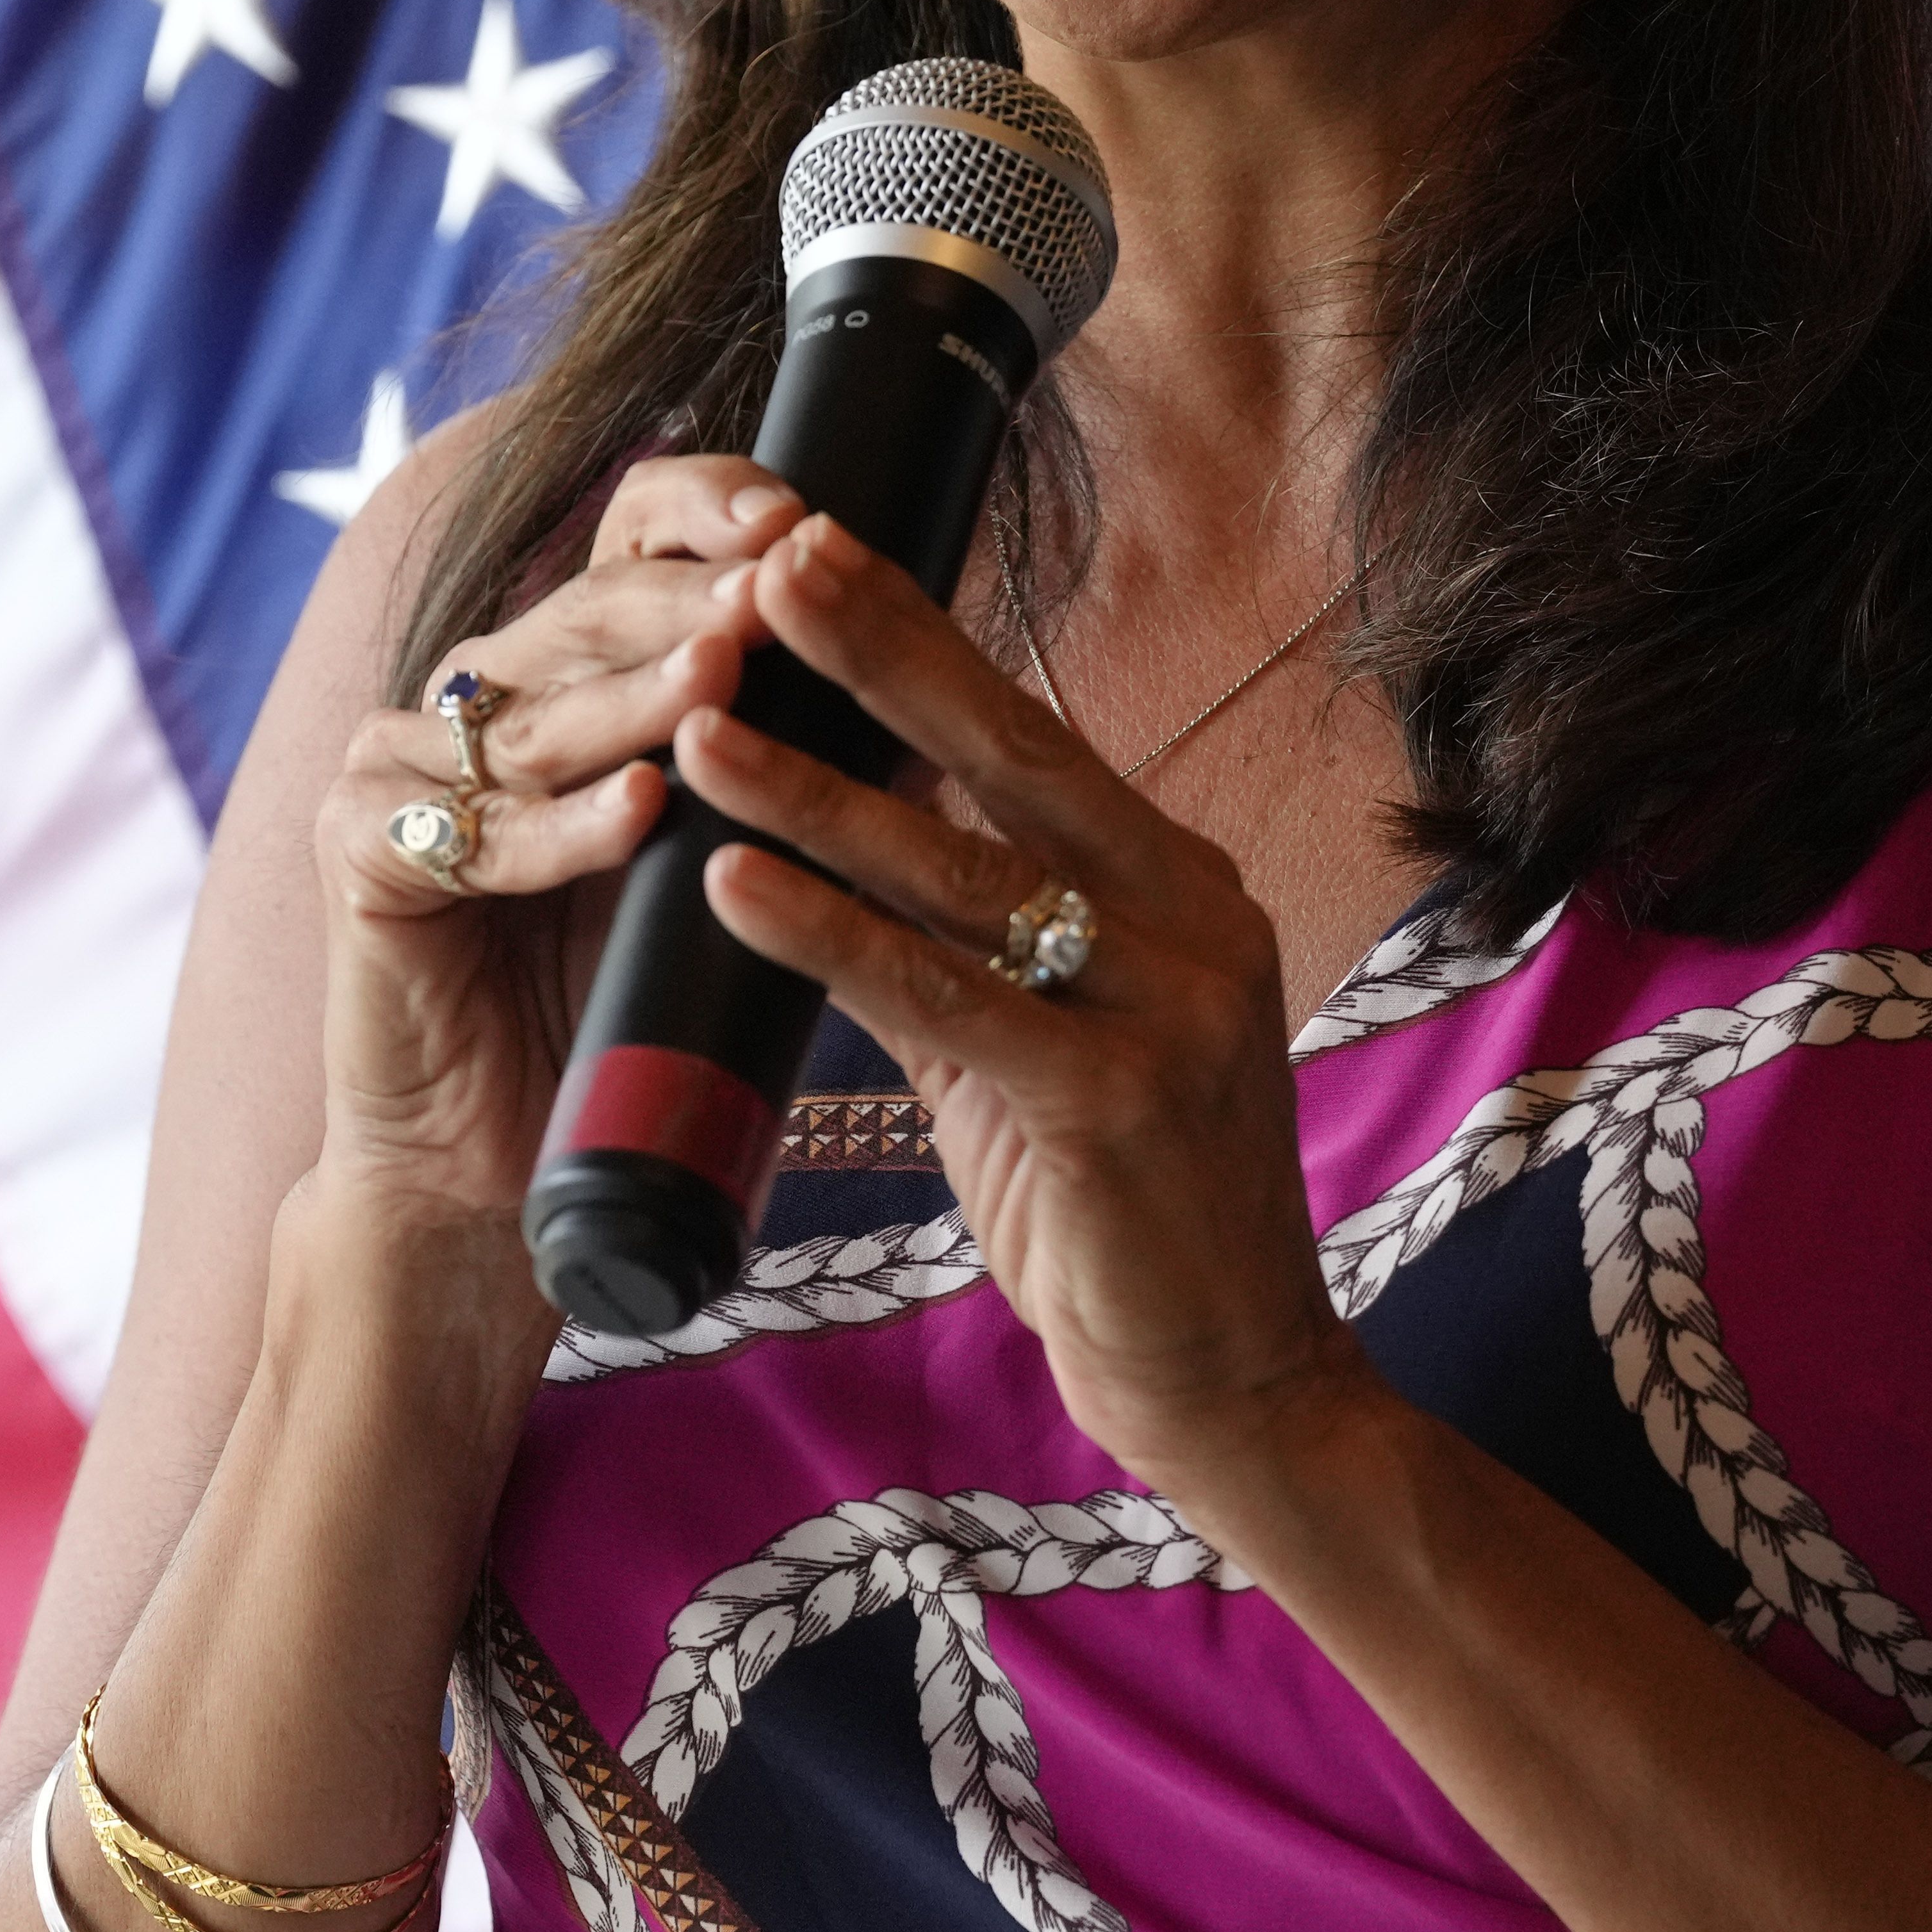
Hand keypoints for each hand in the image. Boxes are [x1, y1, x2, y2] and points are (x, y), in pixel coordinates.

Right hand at [309, 456, 806, 1220]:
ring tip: (725, 672)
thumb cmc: (632, 1002)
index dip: (703, 515)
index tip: (799, 515)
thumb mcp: (723, 857)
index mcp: (562, 667)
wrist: (496, 1157)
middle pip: (587, 615)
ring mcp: (402, 765)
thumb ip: (787, 763)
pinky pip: (478, 834)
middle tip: (776, 585)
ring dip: (636, 698)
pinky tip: (639, 811)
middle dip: (691, 600)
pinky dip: (564, 829)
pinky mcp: (358, 850)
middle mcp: (476, 693)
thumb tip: (932, 688)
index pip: (631, 546)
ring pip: (537, 719)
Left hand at [679, 514, 1389, 1510]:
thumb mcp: (1035, 1044)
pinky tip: (735, 887)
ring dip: (815, 793)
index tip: (816, 550)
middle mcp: (1189, 918)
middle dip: (881, 649)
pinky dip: (830, 936)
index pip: (1028, 735)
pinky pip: (944, 997)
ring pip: (959, 872)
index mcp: (1176, 886)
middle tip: (769, 557)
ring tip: (700, 727)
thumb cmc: (1117, 1207)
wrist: (1232, 1381)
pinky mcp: (1115, 1100)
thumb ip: (960, 942)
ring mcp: (1167, 1004)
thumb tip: (840, 834)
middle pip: (1009, 754)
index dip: (920, 639)